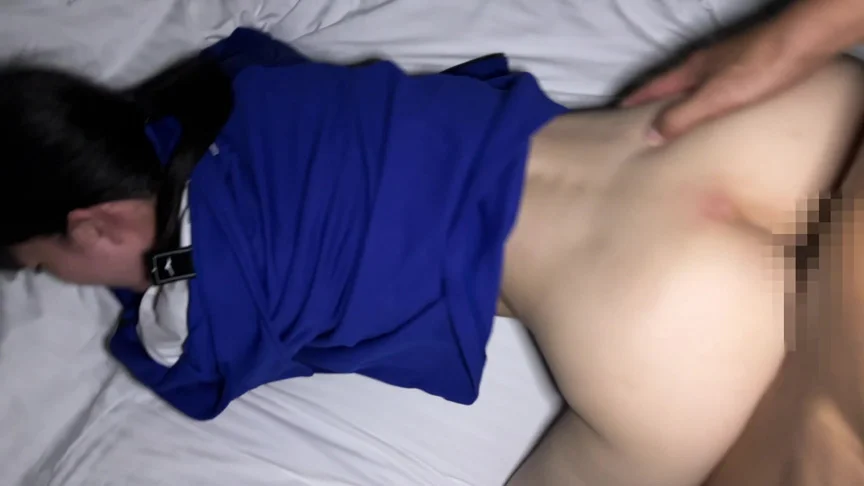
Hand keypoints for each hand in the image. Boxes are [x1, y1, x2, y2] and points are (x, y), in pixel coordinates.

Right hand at [622, 0, 862, 143]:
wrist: (805, 43)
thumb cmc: (758, 69)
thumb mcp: (715, 98)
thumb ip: (682, 116)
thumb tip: (649, 135)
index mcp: (693, 70)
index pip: (655, 86)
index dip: (637, 99)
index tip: (618, 109)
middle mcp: (707, 63)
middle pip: (673, 84)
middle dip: (655, 101)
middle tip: (641, 121)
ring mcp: (729, 63)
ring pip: (696, 86)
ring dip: (682, 102)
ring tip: (676, 122)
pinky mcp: (751, 67)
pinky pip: (718, 89)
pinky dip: (707, 102)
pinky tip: (716, 112)